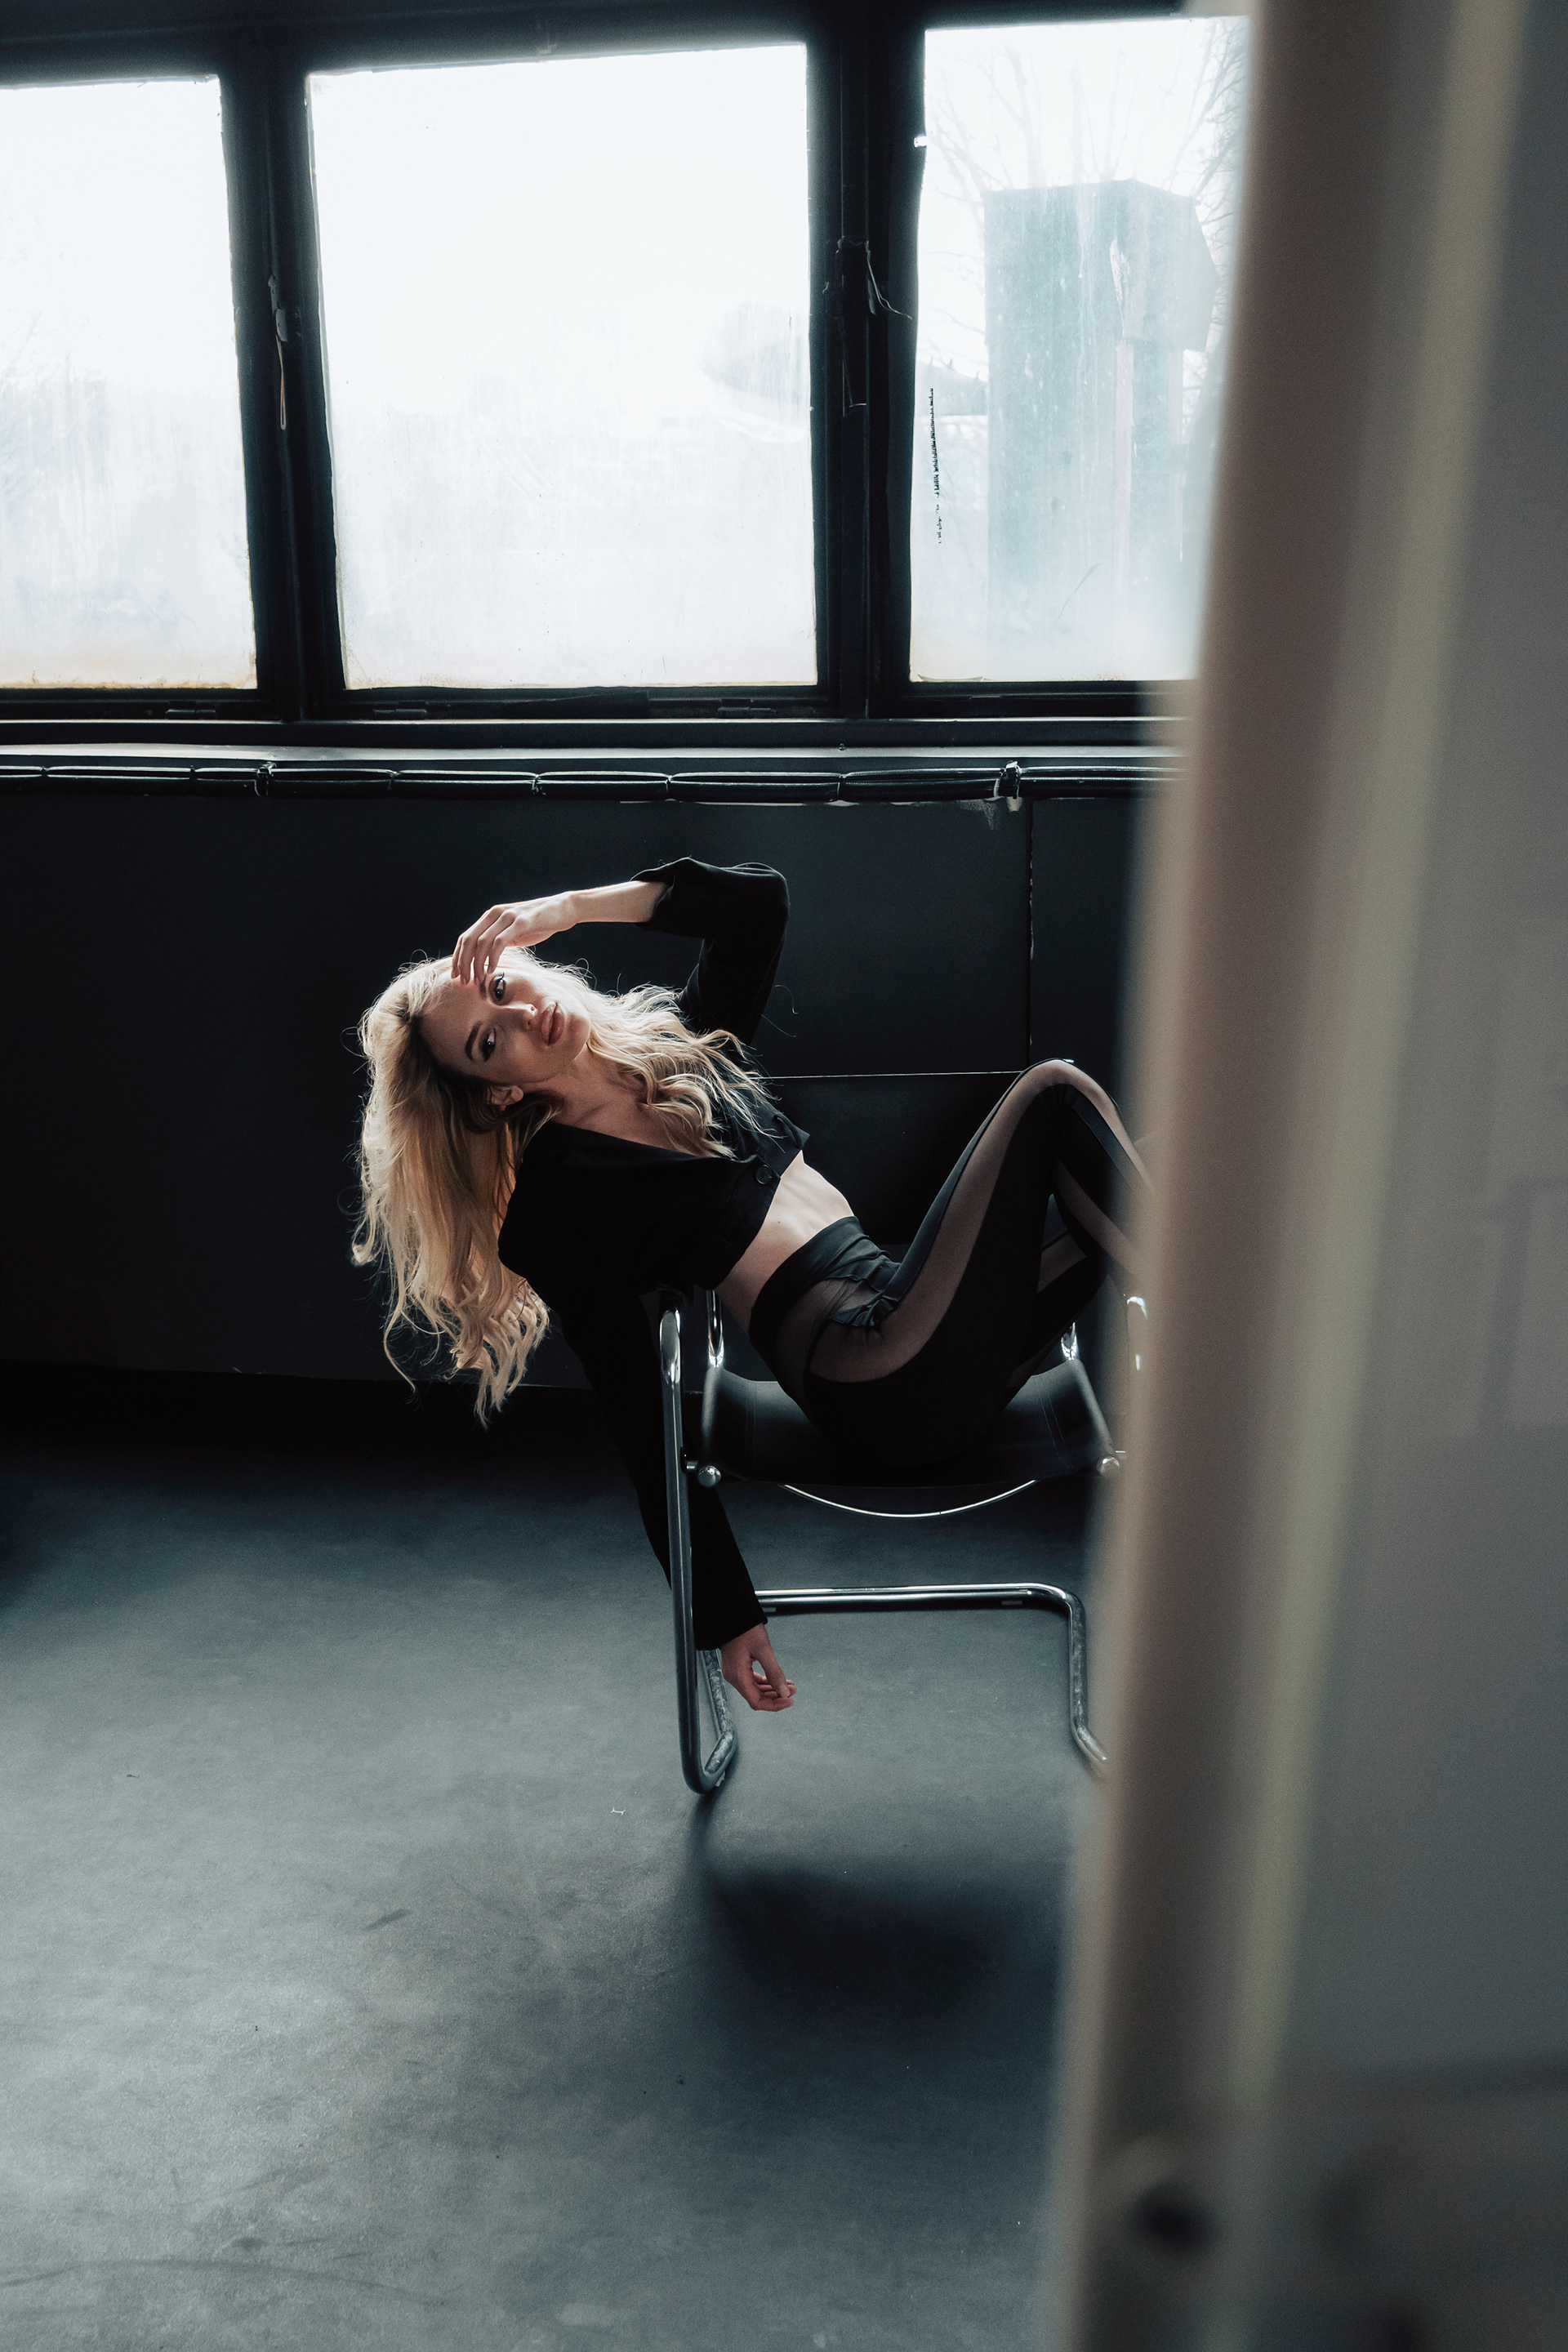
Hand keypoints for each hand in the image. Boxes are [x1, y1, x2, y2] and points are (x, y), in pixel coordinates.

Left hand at [450, 893, 576, 984]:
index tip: (457, 975)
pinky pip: (500, 941)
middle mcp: (495, 914)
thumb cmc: (539, 924)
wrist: (563, 909)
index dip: (458, 957)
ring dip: (477, 963)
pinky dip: (492, 957)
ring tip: (478, 979)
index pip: (466, 937)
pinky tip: (492, 969)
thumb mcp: (514, 933)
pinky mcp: (521, 921)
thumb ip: (499, 941)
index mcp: (491, 916)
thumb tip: (484, 958)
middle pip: (469, 940)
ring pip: (482, 941)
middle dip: (463, 962)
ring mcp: (508, 916)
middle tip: (463, 981)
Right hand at [720, 1624, 796, 1712]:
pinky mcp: (738, 1668)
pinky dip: (766, 1682)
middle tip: (792, 1690)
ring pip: (755, 1690)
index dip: (774, 1705)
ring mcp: (735, 1673)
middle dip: (776, 1696)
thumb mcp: (764, 1650)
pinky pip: (752, 1681)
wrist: (733, 1617)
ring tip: (788, 1685)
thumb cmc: (745, 1629)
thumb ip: (774, 1673)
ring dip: (772, 1689)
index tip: (788, 1701)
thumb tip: (784, 1692)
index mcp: (738, 1676)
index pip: (757, 1702)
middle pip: (756, 1698)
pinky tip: (776, 1679)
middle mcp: (734, 1677)